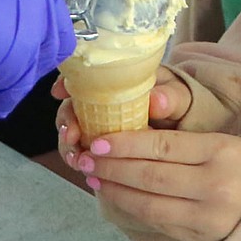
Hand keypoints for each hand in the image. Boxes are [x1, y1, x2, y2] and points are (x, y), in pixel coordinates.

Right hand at [54, 65, 192, 157]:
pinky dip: (78, 157)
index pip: (85, 74)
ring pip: (73, 129)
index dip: (68, 80)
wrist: (181, 127)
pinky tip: (82, 167)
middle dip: (65, 120)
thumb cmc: (177, 103)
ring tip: (76, 158)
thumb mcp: (178, 97)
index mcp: (118, 78)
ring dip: (68, 144)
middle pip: (73, 104)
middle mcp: (102, 97)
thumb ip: (171, 98)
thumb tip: (157, 102)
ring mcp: (98, 120)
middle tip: (71, 135)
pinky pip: (82, 148)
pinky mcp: (99, 142)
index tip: (59, 91)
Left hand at [75, 128, 240, 240]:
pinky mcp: (198, 236)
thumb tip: (133, 136)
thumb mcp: (222, 142)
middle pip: (152, 175)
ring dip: (116, 190)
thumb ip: (184, 141)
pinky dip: (133, 208)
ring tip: (94, 177)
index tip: (100, 140)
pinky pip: (158, 220)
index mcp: (220, 152)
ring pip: (150, 202)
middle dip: (113, 167)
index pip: (164, 146)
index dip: (128, 144)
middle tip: (86, 157)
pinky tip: (117, 196)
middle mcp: (213, 185)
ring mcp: (205, 215)